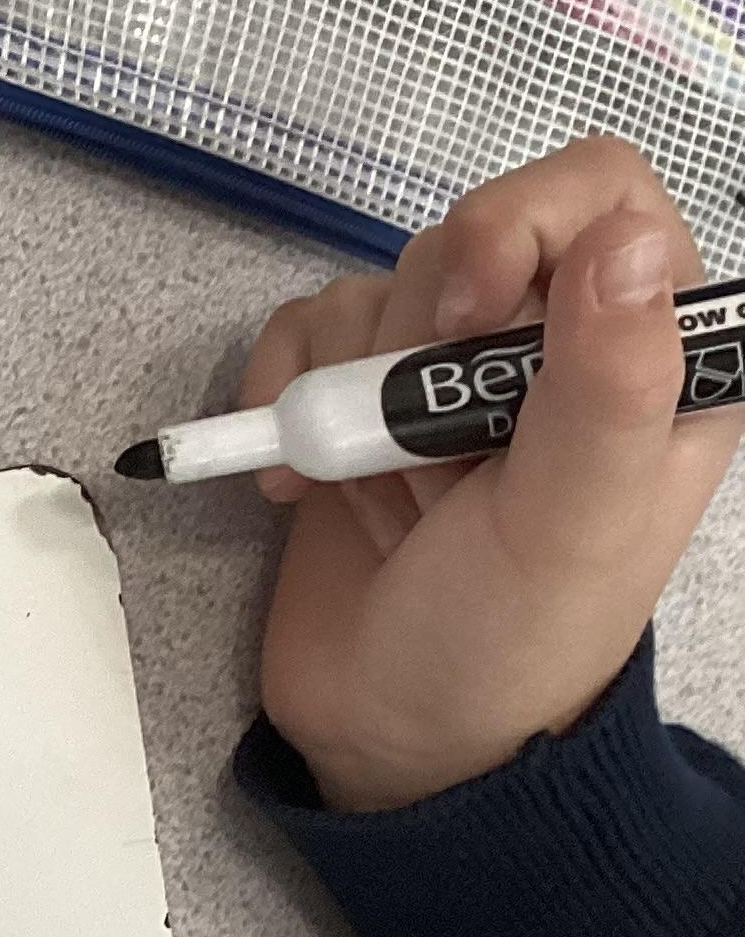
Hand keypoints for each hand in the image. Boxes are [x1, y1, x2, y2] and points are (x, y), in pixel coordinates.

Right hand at [248, 137, 742, 811]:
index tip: (466, 321)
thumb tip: (622, 240)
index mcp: (658, 358)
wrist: (399, 740)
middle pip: (471, 235)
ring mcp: (449, 376)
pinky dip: (279, 403)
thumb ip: (610, 381)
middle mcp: (557, 348)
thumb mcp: (574, 524)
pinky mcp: (357, 404)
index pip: (597, 196)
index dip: (519, 230)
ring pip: (374, 289)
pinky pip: (299, 338)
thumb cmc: (510, 642)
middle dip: (419, 342)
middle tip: (425, 447)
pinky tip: (302, 484)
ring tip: (381, 492)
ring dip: (349, 393)